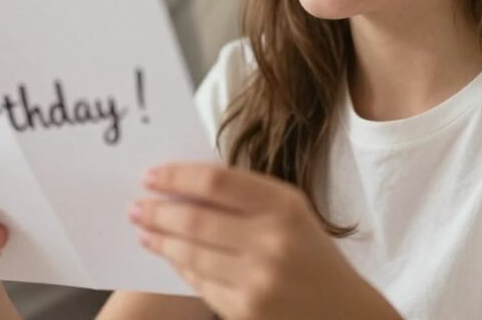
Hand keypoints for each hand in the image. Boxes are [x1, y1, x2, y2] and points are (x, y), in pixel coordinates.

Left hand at [130, 163, 399, 319]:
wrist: (345, 314)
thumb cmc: (311, 255)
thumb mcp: (290, 213)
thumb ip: (244, 197)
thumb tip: (182, 186)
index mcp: (284, 206)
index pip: (215, 182)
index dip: (176, 176)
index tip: (151, 175)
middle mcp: (272, 241)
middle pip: (195, 219)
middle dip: (158, 211)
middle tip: (136, 205)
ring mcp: (258, 280)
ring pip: (191, 254)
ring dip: (160, 240)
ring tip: (143, 229)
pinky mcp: (247, 310)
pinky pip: (200, 283)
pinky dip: (179, 267)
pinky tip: (168, 255)